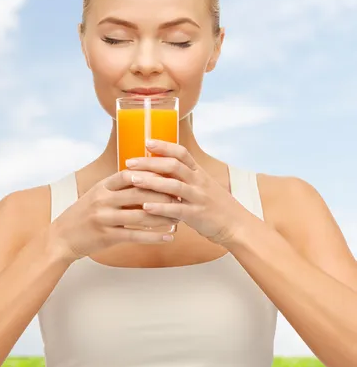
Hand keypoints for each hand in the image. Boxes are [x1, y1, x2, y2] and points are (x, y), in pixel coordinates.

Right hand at [50, 169, 179, 261]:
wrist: (62, 237)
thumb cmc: (84, 214)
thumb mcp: (98, 195)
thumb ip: (119, 187)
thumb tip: (147, 177)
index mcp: (102, 186)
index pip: (129, 174)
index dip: (150, 174)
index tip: (169, 176)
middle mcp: (103, 199)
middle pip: (138, 193)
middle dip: (162, 195)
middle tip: (181, 196)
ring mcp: (104, 218)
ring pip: (140, 215)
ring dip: (162, 217)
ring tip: (179, 217)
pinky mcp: (106, 236)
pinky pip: (135, 235)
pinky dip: (154, 236)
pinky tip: (168, 237)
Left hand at [125, 139, 256, 247]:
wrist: (236, 225)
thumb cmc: (216, 206)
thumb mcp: (203, 186)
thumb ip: (186, 177)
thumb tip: (163, 168)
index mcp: (199, 173)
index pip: (181, 153)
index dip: (164, 145)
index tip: (147, 141)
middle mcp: (199, 182)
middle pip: (173, 166)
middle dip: (149, 162)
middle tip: (129, 162)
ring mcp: (198, 198)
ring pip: (173, 185)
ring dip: (151, 182)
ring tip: (133, 180)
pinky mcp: (197, 215)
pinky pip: (177, 209)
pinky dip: (160, 208)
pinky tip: (145, 208)